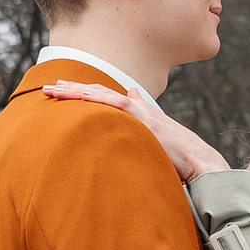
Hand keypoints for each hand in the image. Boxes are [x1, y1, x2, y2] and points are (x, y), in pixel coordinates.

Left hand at [41, 77, 227, 184]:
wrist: (200, 162)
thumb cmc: (181, 157)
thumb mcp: (158, 138)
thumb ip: (143, 118)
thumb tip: (133, 97)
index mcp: (138, 113)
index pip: (105, 100)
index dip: (84, 94)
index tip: (64, 92)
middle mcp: (137, 107)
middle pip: (99, 93)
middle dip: (73, 89)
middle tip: (49, 87)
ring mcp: (140, 111)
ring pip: (101, 95)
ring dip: (76, 91)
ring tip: (53, 89)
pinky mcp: (143, 118)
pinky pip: (113, 103)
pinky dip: (94, 97)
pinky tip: (76, 95)